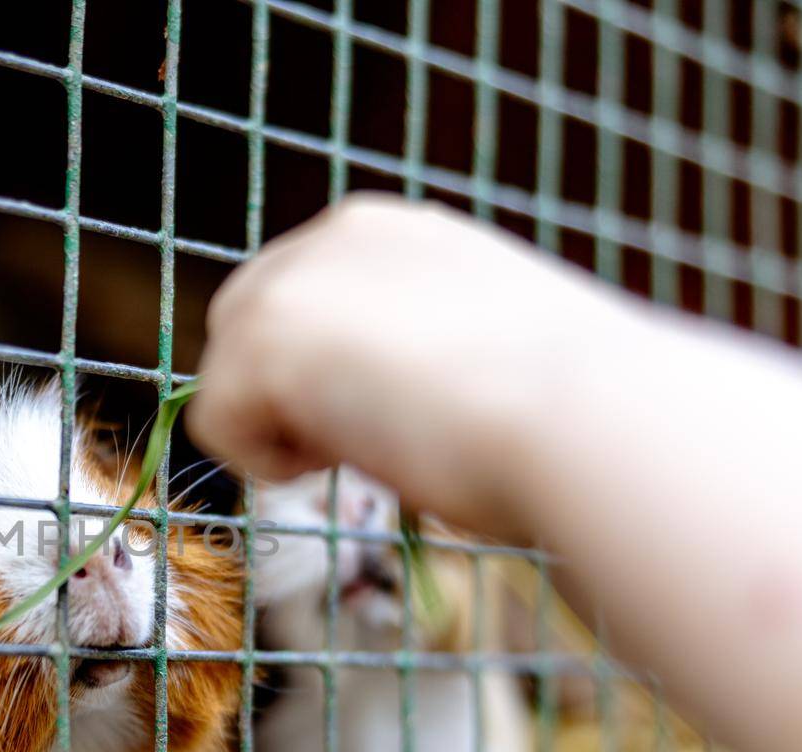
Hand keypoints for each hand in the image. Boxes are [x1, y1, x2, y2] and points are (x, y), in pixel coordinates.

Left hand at [189, 192, 642, 539]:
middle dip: (289, 398)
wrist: (586, 414)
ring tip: (378, 440)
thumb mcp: (476, 347)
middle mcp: (328, 239)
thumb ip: (404, 350)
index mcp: (386, 236)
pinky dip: (269, 464)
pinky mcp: (258, 341)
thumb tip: (368, 404)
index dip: (326, 376)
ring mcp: (286, 283)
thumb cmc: (563, 408)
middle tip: (380, 434)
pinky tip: (350, 456)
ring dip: (285, 430)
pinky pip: (215, 428)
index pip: (301, 307)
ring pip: (227, 381)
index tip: (396, 411)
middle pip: (244, 335)